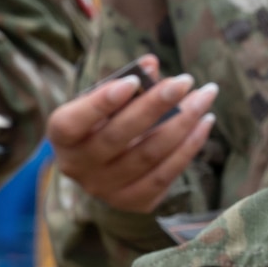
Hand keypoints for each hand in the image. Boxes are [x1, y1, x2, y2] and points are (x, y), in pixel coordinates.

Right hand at [48, 57, 217, 212]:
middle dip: (155, 106)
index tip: (134, 80)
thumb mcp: (104, 99)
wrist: (103, 166)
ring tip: (205, 96)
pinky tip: (204, 122)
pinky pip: (165, 175)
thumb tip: (150, 64)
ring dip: (182, 123)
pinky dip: (189, 147)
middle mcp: (77, 167)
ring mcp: (104, 189)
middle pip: (117, 137)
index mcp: (62, 137)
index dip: (101, 103)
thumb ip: (125, 82)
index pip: (73, 122)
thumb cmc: (103, 121)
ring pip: (148, 155)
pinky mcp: (132, 202)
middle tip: (185, 81)